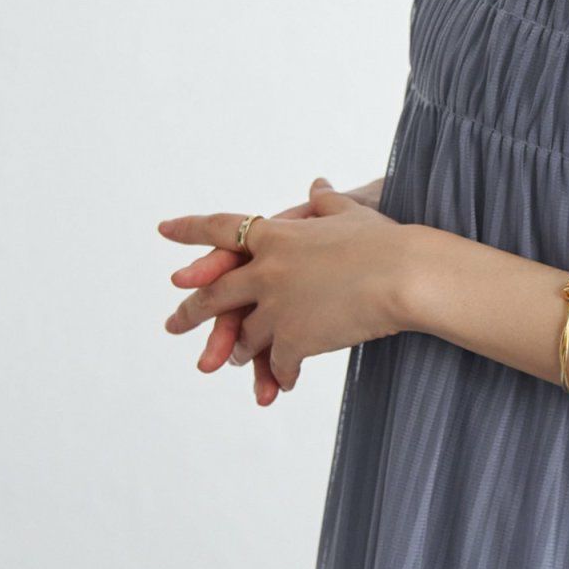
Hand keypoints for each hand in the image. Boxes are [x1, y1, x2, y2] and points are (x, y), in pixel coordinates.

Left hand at [159, 176, 407, 398]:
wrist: (405, 277)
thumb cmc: (386, 241)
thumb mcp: (351, 212)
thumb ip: (326, 201)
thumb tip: (318, 184)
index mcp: (275, 236)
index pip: (221, 229)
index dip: (190, 230)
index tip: (163, 231)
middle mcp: (265, 272)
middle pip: (213, 296)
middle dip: (190, 314)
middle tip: (172, 326)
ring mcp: (277, 309)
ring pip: (244, 337)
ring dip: (239, 350)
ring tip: (238, 361)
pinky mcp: (295, 340)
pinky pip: (277, 363)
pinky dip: (279, 374)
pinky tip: (284, 383)